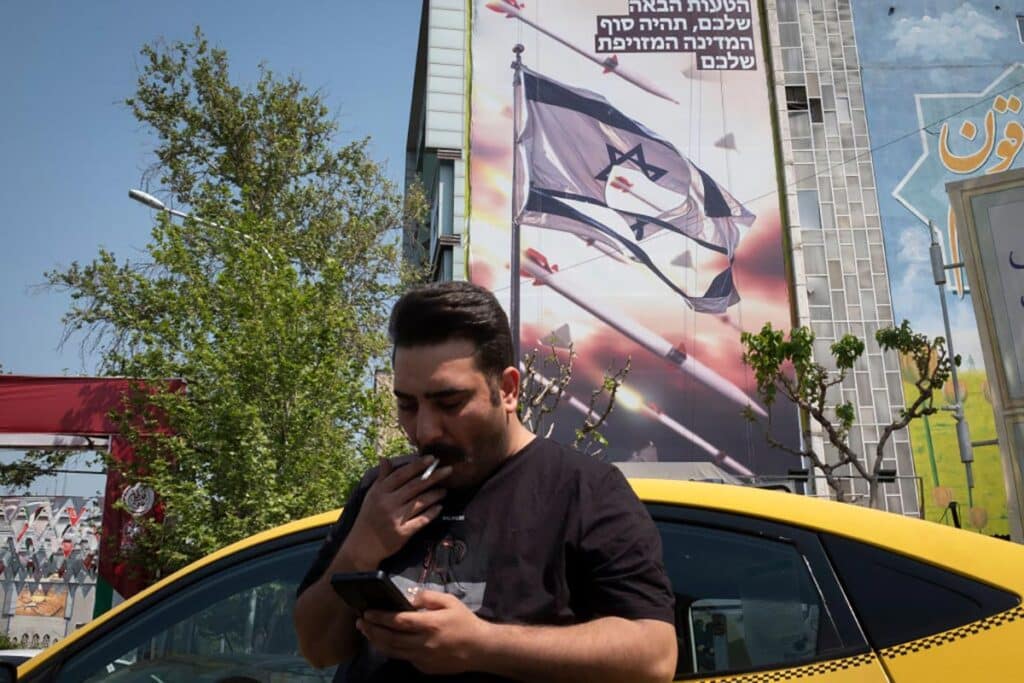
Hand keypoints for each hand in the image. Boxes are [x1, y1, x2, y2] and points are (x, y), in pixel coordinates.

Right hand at [338, 457, 451, 569]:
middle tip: (449, 470)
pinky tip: (440, 507)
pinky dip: (432, 513)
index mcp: (380, 491)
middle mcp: (388, 503)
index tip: (432, 458)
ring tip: (444, 490)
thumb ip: (382, 477)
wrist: (363, 545)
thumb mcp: (372, 494)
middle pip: (414, 486)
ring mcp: (395, 518)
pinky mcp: (402, 533)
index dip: (417, 465)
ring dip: (435, 494)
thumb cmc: (369, 516)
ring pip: (420, 502)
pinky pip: (421, 520)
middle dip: (433, 476)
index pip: (402, 474)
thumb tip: (385, 458)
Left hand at [357, 590, 491, 674]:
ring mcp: (423, 658)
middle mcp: (424, 643)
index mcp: (430, 624)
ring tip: (368, 633)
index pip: (398, 621)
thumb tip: (408, 598)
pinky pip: (404, 658)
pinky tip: (387, 642)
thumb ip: (428, 597)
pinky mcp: (424, 668)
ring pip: (393, 652)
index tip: (367, 612)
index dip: (380, 617)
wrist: (480, 649)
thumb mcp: (450, 601)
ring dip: (377, 642)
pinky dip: (393, 650)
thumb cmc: (465, 622)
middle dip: (372, 630)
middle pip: (390, 638)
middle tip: (361, 622)